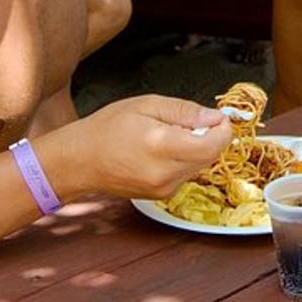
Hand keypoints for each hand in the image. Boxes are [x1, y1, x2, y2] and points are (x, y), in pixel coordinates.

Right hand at [66, 95, 233, 199]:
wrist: (79, 161)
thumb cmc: (107, 128)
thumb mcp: (147, 105)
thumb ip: (185, 111)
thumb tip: (216, 118)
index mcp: (161, 146)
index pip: (213, 144)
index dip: (222, 129)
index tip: (216, 117)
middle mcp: (165, 173)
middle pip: (211, 155)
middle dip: (208, 136)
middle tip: (185, 122)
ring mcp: (163, 189)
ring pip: (200, 165)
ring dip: (196, 149)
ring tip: (167, 136)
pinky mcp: (162, 196)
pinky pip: (187, 174)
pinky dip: (183, 160)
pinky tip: (161, 151)